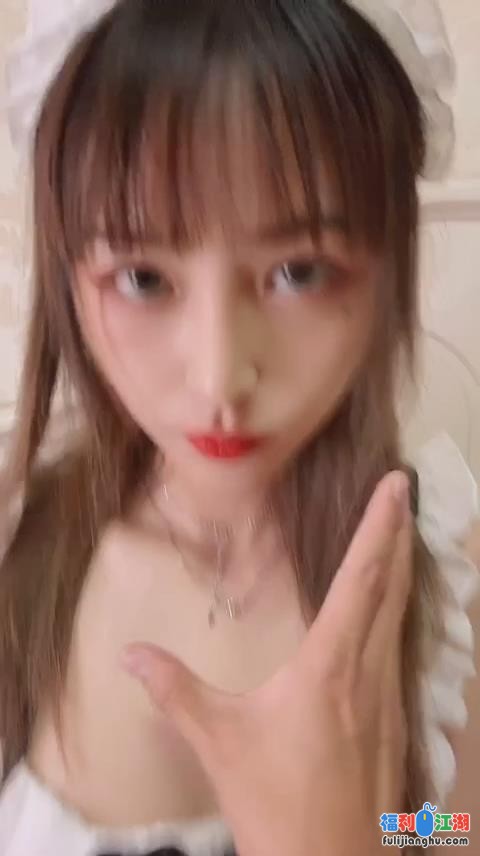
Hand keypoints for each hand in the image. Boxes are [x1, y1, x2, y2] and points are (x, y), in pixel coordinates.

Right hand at [123, 471, 411, 855]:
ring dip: (402, 570)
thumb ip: (175, 690)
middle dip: (399, 533)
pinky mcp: (394, 721)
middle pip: (391, 587)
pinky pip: (399, 648)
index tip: (396, 486)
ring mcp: (389, 697)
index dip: (378, 527)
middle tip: (405, 491)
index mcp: (329, 666)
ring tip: (402, 536)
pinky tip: (390, 615)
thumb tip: (130, 654)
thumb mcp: (218, 741)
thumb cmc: (275, 803)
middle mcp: (368, 671)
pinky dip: (398, 612)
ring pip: (401, 617)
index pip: (359, 579)